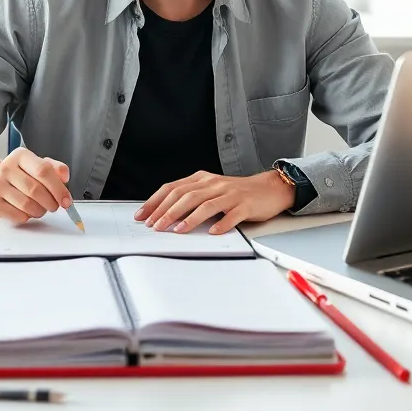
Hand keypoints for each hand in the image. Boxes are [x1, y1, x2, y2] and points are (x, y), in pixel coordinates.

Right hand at [0, 148, 71, 224]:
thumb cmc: (17, 174)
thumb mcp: (35, 164)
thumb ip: (54, 168)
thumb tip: (65, 177)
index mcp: (20, 156)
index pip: (43, 171)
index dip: (58, 188)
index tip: (66, 200)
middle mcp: (6, 168)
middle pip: (36, 190)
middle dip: (51, 202)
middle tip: (55, 206)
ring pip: (28, 205)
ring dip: (41, 211)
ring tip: (42, 208)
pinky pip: (18, 215)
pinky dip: (28, 216)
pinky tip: (28, 211)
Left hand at [134, 169, 295, 234]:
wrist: (269, 188)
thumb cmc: (236, 193)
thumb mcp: (211, 190)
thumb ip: (191, 197)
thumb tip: (163, 213)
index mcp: (202, 179)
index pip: (173, 188)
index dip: (156, 201)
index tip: (142, 216)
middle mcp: (214, 184)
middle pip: (186, 196)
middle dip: (167, 211)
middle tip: (155, 226)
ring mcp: (230, 194)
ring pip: (206, 204)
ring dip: (189, 218)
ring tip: (177, 230)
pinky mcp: (246, 205)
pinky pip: (232, 215)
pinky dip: (221, 223)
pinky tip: (213, 232)